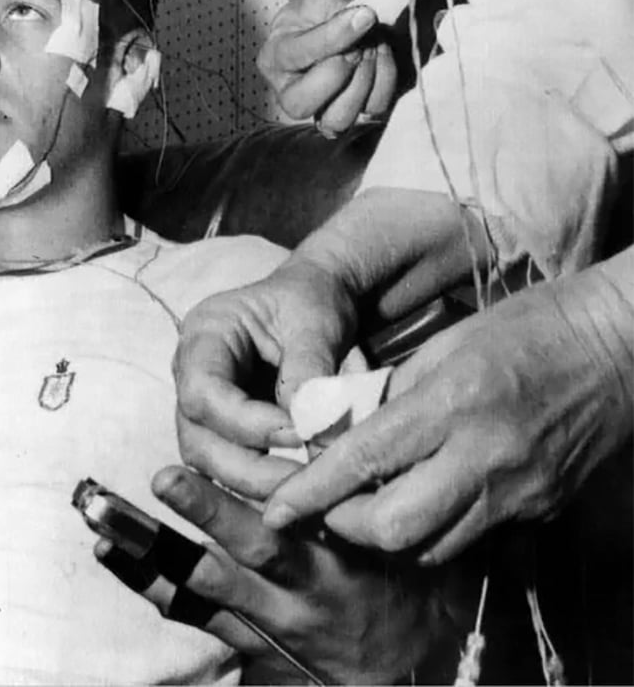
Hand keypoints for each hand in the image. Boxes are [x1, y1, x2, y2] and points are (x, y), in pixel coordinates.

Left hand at [93, 467, 452, 685]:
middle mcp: (305, 584)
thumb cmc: (406, 578)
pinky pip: (197, 614)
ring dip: (162, 551)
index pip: (311, 513)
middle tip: (167, 477)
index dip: (284, 483)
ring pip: (215, 582)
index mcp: (343, 550)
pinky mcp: (251, 637)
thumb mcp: (398, 521)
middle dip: (211, 510)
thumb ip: (365, 470)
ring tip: (112, 525)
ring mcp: (273, 615)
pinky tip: (109, 553)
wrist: (404, 662)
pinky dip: (154, 583)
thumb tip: (332, 404)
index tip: (264, 441)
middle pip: (257, 545)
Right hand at [173, 255, 357, 499]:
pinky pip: (229, 463)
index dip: (246, 423)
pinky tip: (296, 487)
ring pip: (208, 459)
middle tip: (302, 481)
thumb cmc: (312, 300)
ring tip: (303, 487)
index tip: (299, 434)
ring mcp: (204, 402)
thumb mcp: (317, 323)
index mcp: (205, 333)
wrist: (317, 296)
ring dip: (252, 482)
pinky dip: (259, 480)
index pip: (203, 391)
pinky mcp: (223, 427)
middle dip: (247, 467)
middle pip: (197, 436)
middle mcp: (191, 371)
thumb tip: (314, 430)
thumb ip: (310, 372)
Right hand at [256, 0, 397, 134]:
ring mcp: (323, 108)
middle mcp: (291, 90)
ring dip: (363, 81)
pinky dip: (385, 80)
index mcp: (275, 57)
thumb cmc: (329, 4)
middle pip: (301, 104)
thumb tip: (362, 20)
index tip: (365, 16)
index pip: (296, 56)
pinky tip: (382, 55)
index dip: (332, 38)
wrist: (355, 11)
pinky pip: (373, 109)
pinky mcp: (356, 113)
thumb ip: (337, 8)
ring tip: (373, 46)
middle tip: (361, 43)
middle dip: (339, 72)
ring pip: (337, 119)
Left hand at [263, 266, 633, 562]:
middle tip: (323, 505)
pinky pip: (470, 539)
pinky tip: (418, 501)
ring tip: (362, 507)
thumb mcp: (449, 343)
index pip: (365, 459)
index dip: (312, 490)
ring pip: (431, 547)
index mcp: (454, 400)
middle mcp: (485, 457)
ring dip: (386, 534)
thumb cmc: (529, 327)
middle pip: (394, 528)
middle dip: (344, 525)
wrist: (617, 348)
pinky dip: (433, 530)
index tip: (275, 508)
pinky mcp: (538, 510)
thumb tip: (343, 427)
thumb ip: (394, 391)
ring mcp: (518, 492)